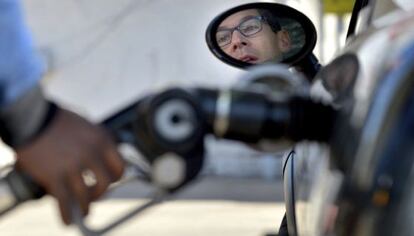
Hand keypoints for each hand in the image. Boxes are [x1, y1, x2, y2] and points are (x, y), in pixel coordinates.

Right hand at [14, 108, 124, 224]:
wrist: (30, 116)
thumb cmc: (56, 119)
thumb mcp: (85, 125)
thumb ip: (95, 142)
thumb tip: (100, 161)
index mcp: (102, 139)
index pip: (120, 166)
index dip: (116, 177)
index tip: (111, 182)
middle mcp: (92, 153)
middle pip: (106, 183)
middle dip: (101, 193)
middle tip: (94, 195)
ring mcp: (73, 166)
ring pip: (86, 196)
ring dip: (86, 206)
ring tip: (83, 210)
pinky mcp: (55, 176)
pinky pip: (65, 201)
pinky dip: (67, 214)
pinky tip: (68, 219)